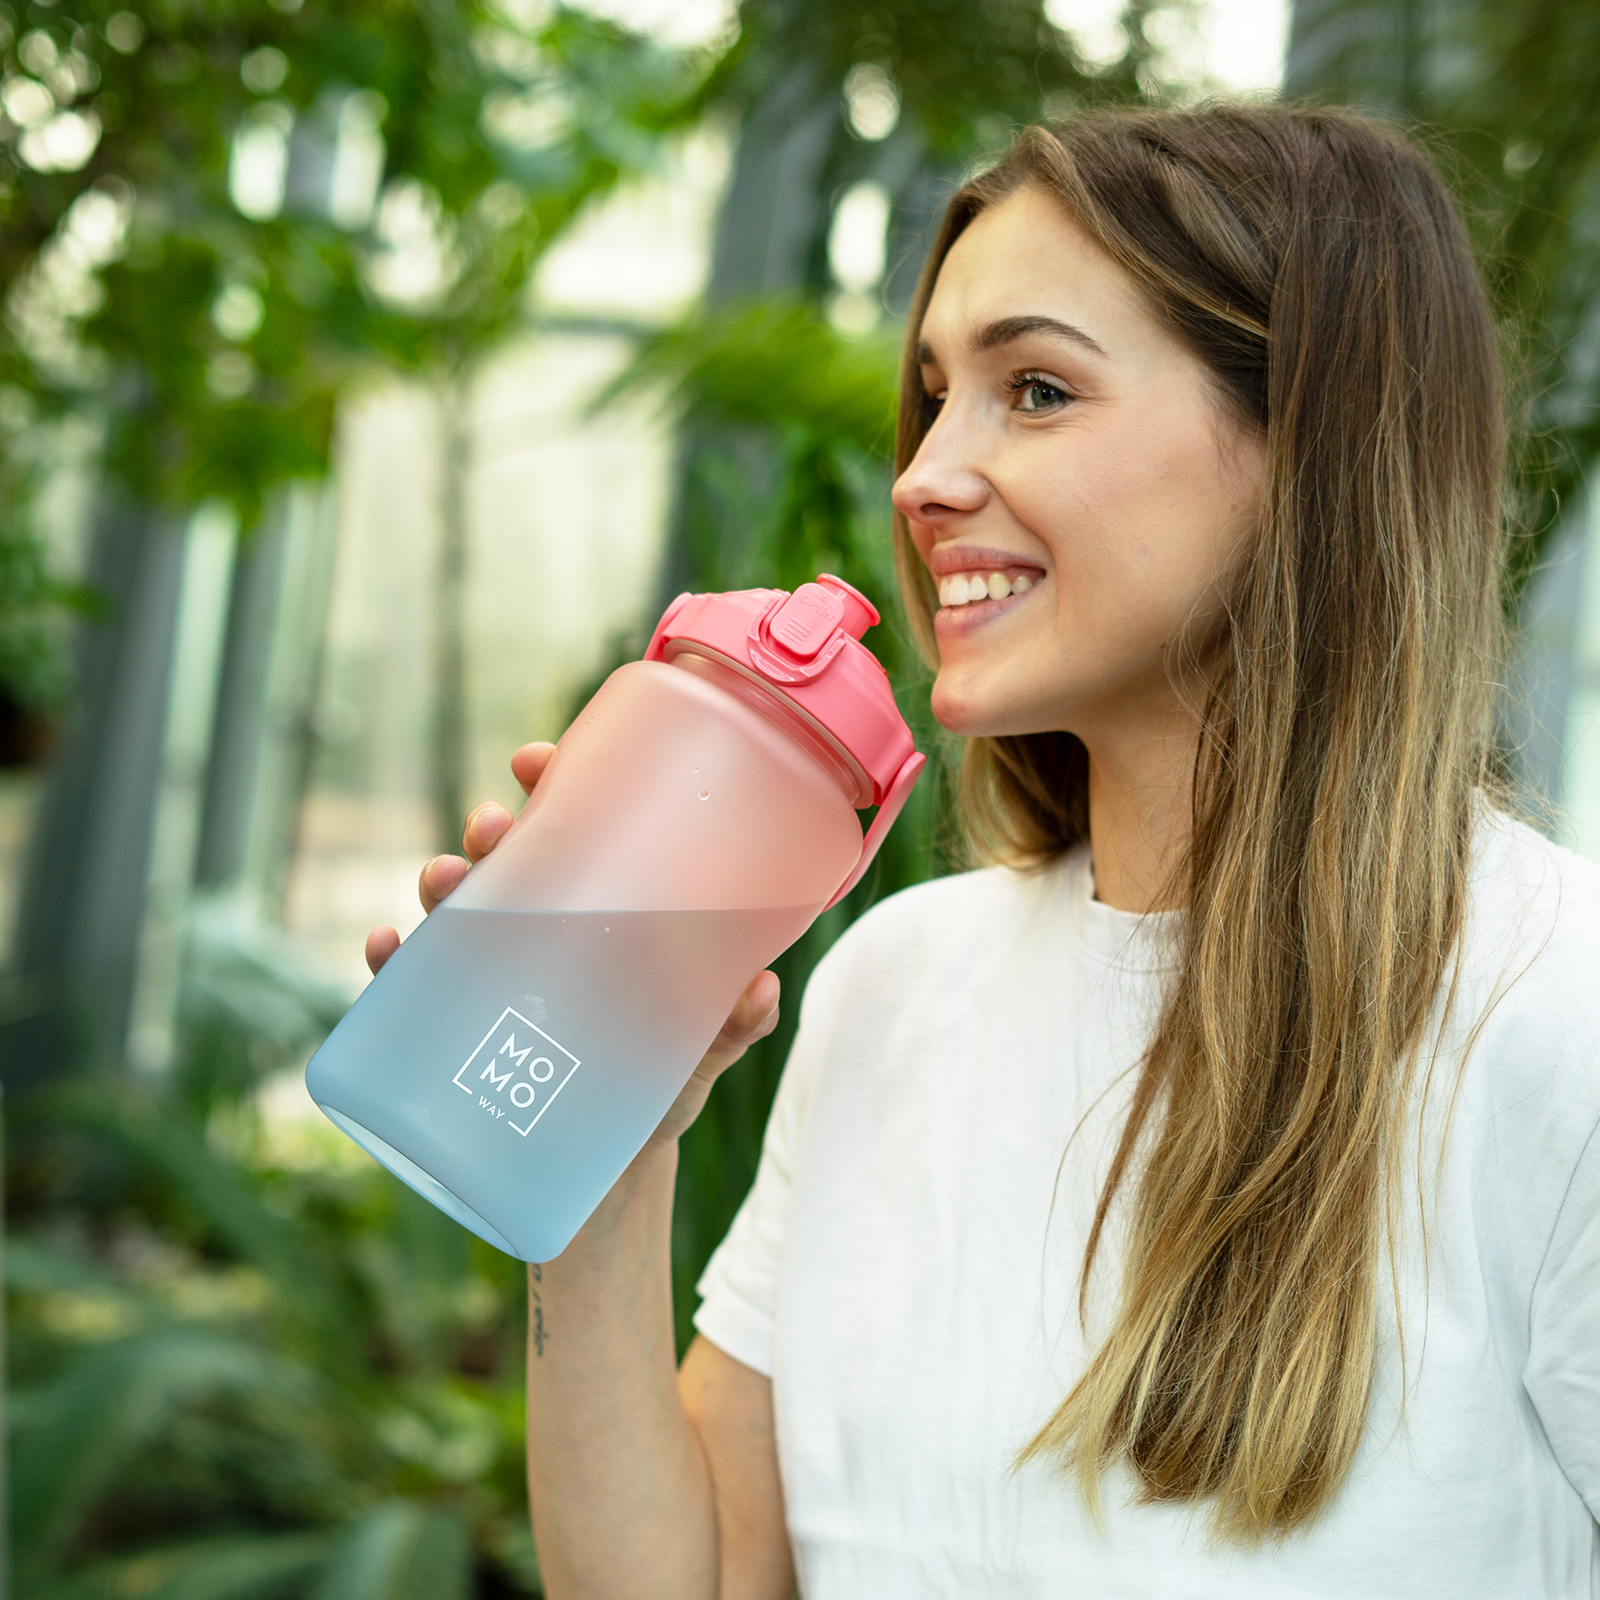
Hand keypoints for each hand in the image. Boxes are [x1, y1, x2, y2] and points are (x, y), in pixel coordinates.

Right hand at [362, 741, 781, 1143]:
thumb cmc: (661, 1088)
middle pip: (508, 860)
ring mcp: (494, 978)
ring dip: (441, 886)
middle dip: (493, 832)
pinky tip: (385, 948)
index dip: (551, 782)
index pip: (574, 827)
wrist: (610, 1173)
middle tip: (493, 827)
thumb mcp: (700, 1052)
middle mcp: (541, 932)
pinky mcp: (457, 1031)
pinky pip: (410, 987)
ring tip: (442, 879)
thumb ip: (733, 1025)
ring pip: (454, 912)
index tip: (536, 761)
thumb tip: (763, 988)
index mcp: (602, 912)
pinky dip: (391, 962)